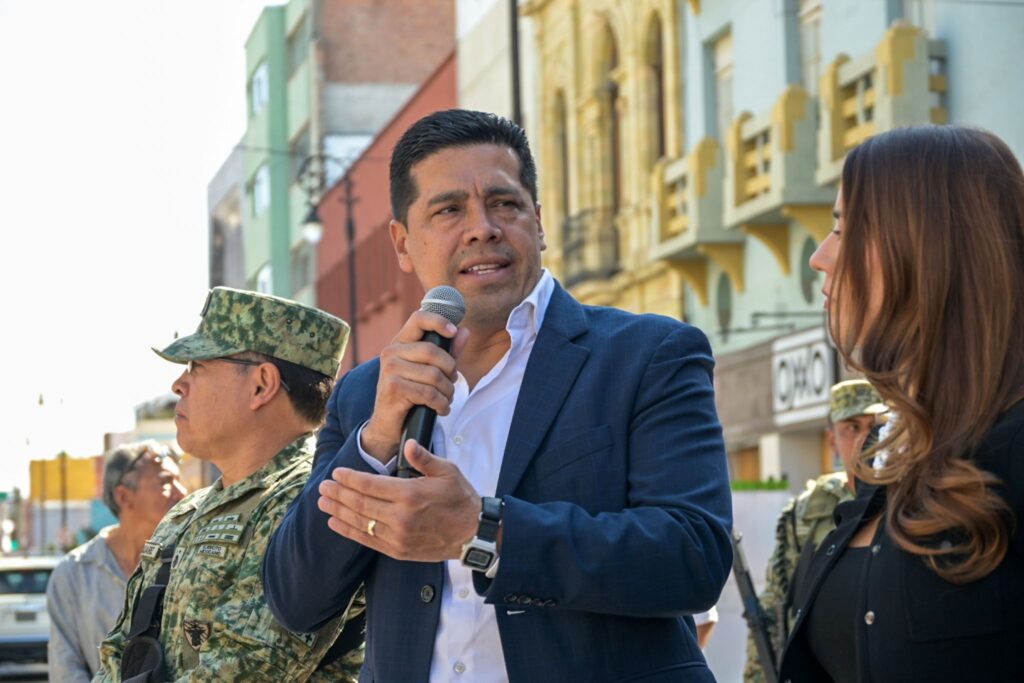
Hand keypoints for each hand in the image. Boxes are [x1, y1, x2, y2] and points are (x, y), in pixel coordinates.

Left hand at [318, 440, 480, 561]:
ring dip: (338, 511)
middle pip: (360, 504)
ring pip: (360, 522)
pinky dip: (349, 531)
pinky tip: (335, 523)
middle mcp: (401, 517)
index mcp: (410, 494)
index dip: (350, 479)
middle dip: (338, 494)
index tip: (336, 473)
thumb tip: (408, 444)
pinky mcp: (398, 551)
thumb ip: (424, 458)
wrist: (474, 533)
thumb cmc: (461, 498)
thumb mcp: (448, 471)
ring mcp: (398, 536)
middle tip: (323, 486)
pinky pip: (368, 540)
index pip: (370, 485)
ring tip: (323, 502)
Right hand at [361, 311, 469, 461]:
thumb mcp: (429, 371)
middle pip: (433, 352)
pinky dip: (441, 404)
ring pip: (434, 375)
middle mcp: (391, 352)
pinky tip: (441, 409)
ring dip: (447, 391)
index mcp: (400, 343)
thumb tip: (464, 331)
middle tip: (452, 384)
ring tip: (446, 399)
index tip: (453, 331)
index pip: (418, 319)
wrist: (388, 425)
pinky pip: (429, 393)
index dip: (438, 321)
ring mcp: (390, 370)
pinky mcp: (393, 388)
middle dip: (450, 370)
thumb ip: (447, 352)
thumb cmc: (411, 394)